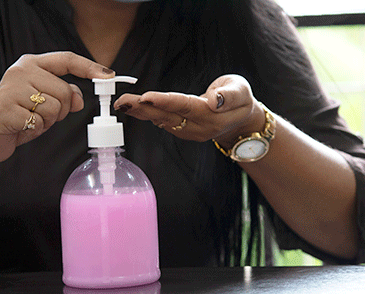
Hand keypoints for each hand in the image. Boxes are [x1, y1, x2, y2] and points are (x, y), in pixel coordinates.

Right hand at [0, 51, 114, 161]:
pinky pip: (40, 121)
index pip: (67, 59)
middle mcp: (21, 71)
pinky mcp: (7, 107)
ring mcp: (12, 87)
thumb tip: (79, 98)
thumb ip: (65, 94)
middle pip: (66, 91)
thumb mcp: (45, 101)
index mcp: (32, 64)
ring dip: (48, 120)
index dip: (90, 67)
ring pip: (56, 107)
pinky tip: (22, 124)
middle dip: (61, 109)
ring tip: (31, 118)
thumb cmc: (19, 114)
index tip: (108, 75)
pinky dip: (36, 128)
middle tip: (42, 113)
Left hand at [114, 74, 265, 147]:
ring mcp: (192, 132)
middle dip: (144, 108)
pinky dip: (150, 116)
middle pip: (169, 117)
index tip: (146, 97)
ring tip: (124, 103)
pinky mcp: (186, 132)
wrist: (241, 118)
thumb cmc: (240, 99)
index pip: (186, 107)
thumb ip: (229, 96)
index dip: (166, 102)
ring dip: (143, 113)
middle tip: (124, 101)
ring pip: (164, 121)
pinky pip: (166, 123)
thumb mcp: (241, 90)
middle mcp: (200, 128)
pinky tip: (137, 109)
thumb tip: (214, 100)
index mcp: (213, 116)